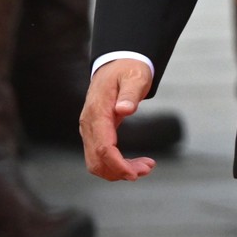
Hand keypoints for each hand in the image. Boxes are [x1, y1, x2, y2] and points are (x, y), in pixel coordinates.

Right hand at [81, 59, 158, 181]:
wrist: (115, 63)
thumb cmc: (127, 69)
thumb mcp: (134, 77)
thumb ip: (130, 93)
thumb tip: (124, 109)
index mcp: (97, 111)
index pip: (103, 147)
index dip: (117, 164)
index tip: (134, 173)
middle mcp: (89, 123)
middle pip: (98, 160)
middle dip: (120, 171)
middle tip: (147, 168)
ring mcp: (90, 129)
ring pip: (97, 162)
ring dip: (118, 171)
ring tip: (144, 167)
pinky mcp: (95, 132)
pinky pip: (100, 156)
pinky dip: (115, 164)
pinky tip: (133, 163)